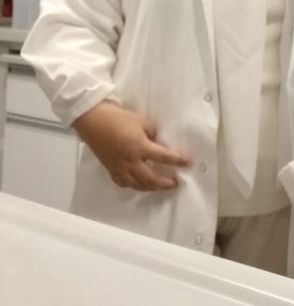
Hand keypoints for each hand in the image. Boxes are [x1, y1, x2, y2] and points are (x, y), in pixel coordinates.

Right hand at [73, 101, 190, 191]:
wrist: (92, 121)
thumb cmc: (118, 118)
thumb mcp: (141, 121)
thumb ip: (151, 133)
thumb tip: (157, 142)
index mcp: (140, 147)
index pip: (163, 156)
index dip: (177, 160)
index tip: (188, 163)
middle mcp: (131, 161)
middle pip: (151, 178)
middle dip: (164, 182)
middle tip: (175, 183)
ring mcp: (119, 167)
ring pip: (137, 184)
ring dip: (150, 187)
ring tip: (160, 186)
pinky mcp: (110, 169)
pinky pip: (122, 183)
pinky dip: (132, 186)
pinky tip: (138, 185)